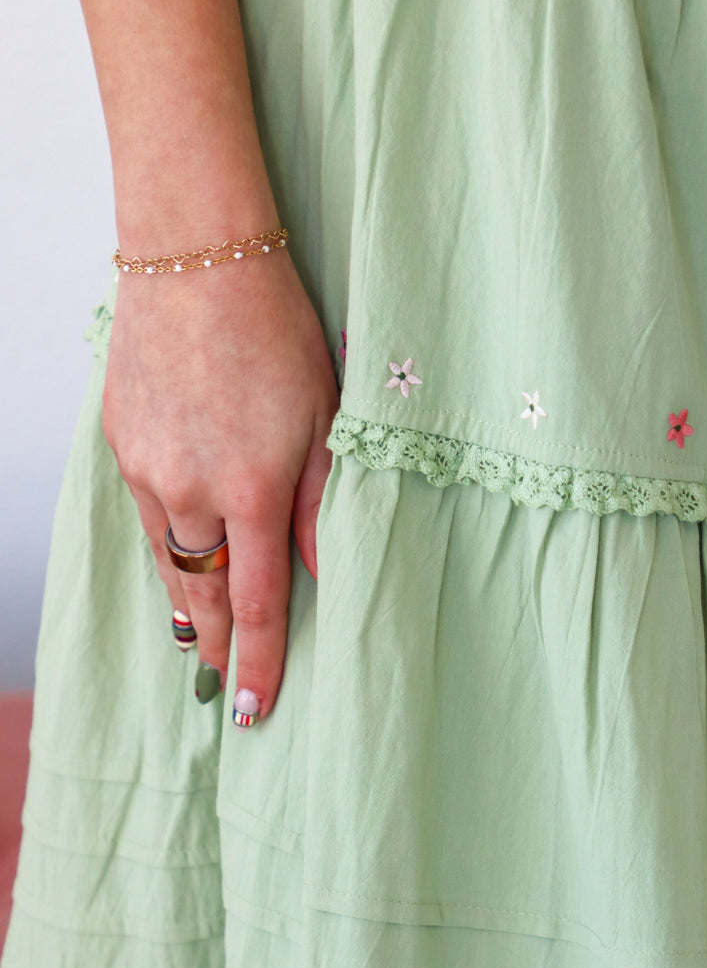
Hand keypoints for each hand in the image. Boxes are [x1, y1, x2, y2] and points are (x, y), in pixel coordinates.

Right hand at [102, 251, 339, 722]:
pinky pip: (147, 514)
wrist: (197, 257)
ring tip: (200, 637)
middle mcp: (189, 491)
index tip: (255, 709)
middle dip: (212, 647)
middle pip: (200, 595)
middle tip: (220, 687)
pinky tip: (181, 556)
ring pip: (168, 558)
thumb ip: (320, 505)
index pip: (255, 604)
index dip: (257, 662)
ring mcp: (146, 468)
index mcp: (250, 491)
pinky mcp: (121, 442)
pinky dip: (167, 545)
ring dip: (187, 601)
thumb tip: (321, 575)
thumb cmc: (276, 331)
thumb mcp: (323, 420)